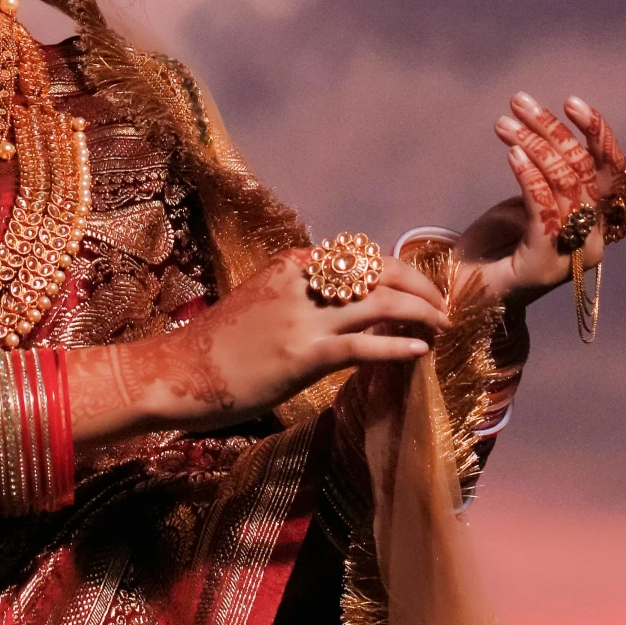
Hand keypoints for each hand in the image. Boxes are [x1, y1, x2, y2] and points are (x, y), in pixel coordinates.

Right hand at [66, 248, 448, 443]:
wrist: (182, 369)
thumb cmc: (223, 342)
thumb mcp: (265, 300)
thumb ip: (303, 294)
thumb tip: (347, 301)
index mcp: (294, 263)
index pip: (363, 255)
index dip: (400, 269)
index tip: (422, 287)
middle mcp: (302, 281)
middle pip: (380, 271)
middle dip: (420, 286)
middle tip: (443, 307)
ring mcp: (304, 318)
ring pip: (381, 304)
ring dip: (420, 314)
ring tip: (442, 327)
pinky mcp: (303, 355)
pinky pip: (364, 347)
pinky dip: (398, 346)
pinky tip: (420, 352)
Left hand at [458, 93, 625, 309]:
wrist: (464, 291)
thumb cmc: (497, 241)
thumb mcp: (530, 199)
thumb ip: (552, 175)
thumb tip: (555, 129)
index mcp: (597, 222)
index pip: (611, 170)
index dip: (597, 133)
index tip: (571, 102)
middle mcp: (592, 240)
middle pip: (583, 171)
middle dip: (551, 129)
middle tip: (518, 103)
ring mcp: (571, 255)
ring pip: (564, 186)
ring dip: (533, 145)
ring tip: (504, 124)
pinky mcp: (543, 265)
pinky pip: (544, 210)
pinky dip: (529, 176)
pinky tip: (511, 153)